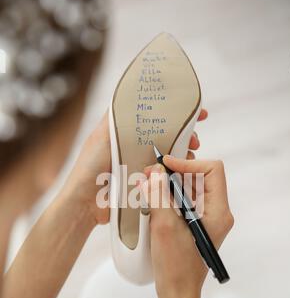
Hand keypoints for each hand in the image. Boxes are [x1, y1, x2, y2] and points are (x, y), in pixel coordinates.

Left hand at [62, 109, 205, 225]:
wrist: (85, 202)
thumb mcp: (102, 136)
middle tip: (194, 139)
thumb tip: (128, 95)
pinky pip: (165, 176)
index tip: (195, 111)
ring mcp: (142, 167)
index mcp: (127, 135)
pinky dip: (176, 173)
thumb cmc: (89, 168)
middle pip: (167, 138)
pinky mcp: (146, 184)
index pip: (155, 119)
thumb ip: (115, 118)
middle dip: (185, 136)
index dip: (174, 114)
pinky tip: (183, 172)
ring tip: (190, 156)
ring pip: (169, 157)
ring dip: (184, 155)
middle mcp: (136, 149)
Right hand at [142, 154, 233, 297]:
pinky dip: (168, 196)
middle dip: (175, 172)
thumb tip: (154, 172)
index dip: (189, 164)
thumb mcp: (164, 226)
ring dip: (169, 183)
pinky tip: (151, 197)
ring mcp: (205, 219)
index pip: (212, 170)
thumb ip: (159, 195)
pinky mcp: (194, 225)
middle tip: (152, 173)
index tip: (165, 165)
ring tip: (148, 184)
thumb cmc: (176, 266)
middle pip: (200, 177)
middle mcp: (216, 212)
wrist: (177, 293)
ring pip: (189, 188)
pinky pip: (183, 201)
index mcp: (218, 211)